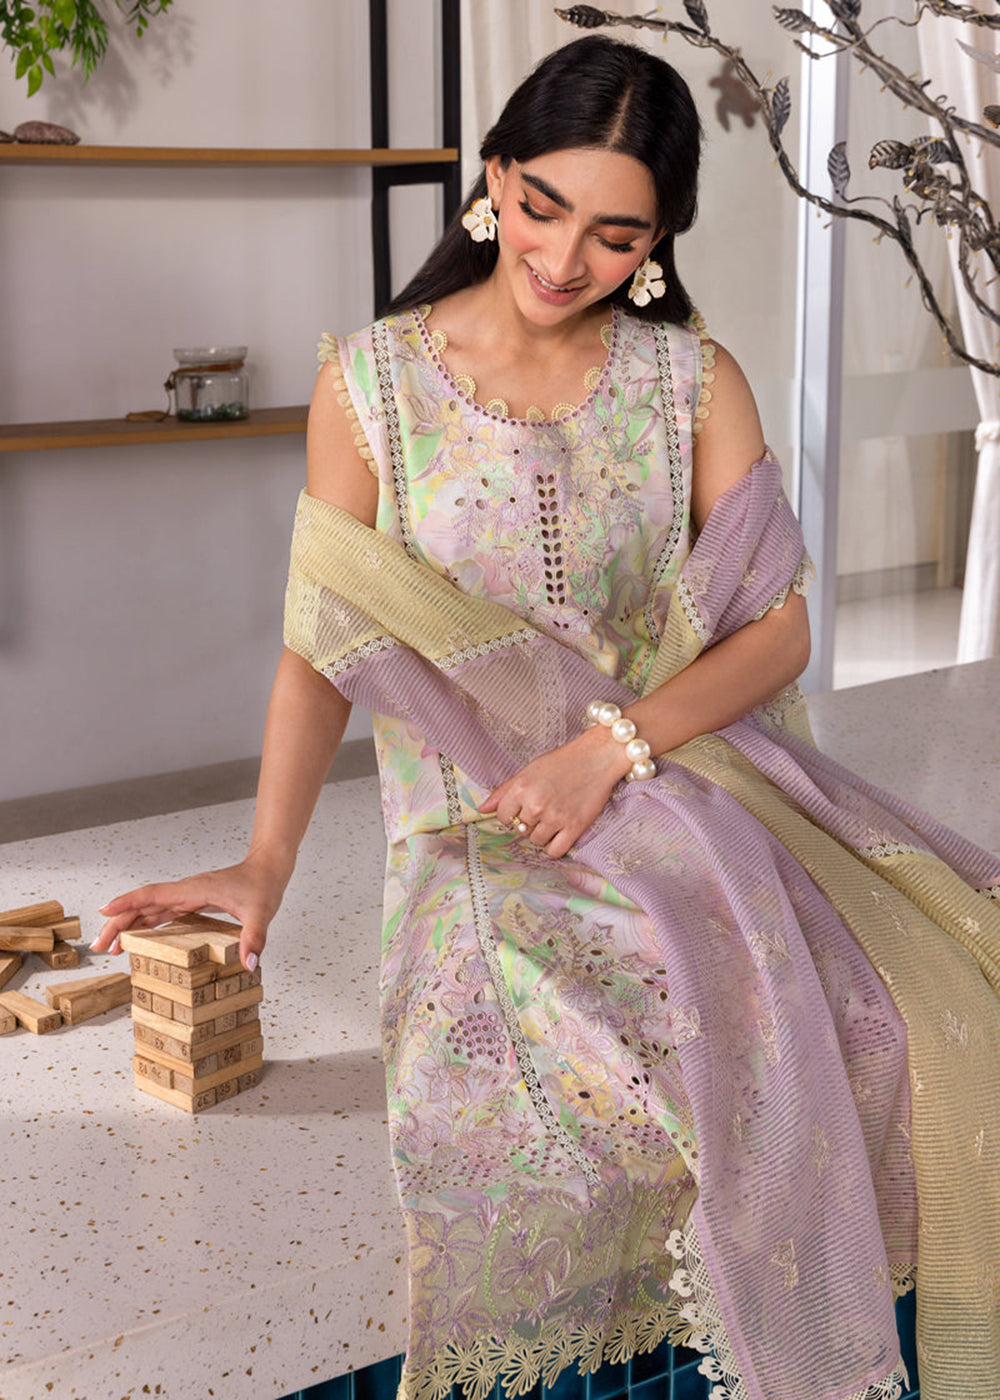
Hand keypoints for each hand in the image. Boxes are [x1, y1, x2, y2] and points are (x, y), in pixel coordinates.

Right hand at [91, 851, 291, 971]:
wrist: (269, 868)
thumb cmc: (263, 885)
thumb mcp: (261, 913)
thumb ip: (255, 938)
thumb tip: (249, 964)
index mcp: (194, 890)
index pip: (153, 894)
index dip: (127, 902)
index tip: (104, 911)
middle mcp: (186, 892)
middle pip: (143, 905)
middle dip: (118, 923)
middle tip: (99, 945)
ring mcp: (188, 897)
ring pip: (149, 910)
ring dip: (128, 926)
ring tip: (110, 947)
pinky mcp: (193, 902)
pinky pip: (162, 913)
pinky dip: (146, 925)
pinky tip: (137, 938)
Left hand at [479, 726, 631, 858]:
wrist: (597, 758)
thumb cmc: (562, 762)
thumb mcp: (529, 770)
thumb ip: (504, 791)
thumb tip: (482, 809)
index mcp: (521, 788)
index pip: (503, 817)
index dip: (511, 815)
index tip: (522, 809)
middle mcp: (535, 804)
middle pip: (520, 830)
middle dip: (528, 822)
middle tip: (543, 808)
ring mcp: (555, 818)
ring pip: (536, 841)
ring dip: (542, 834)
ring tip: (553, 817)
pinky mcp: (574, 827)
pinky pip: (555, 851)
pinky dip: (555, 847)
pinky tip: (560, 833)